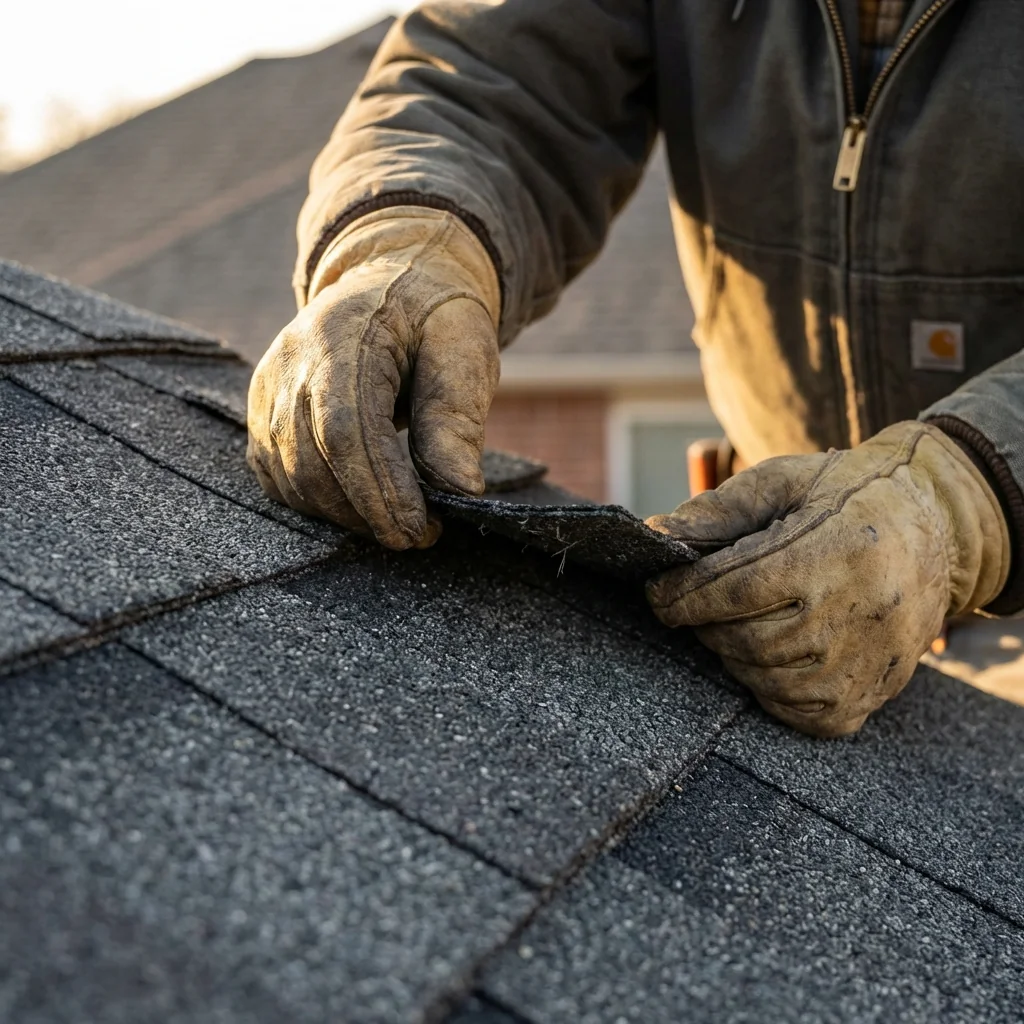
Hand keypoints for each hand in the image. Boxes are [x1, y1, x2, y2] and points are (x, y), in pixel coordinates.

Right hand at [247, 207, 500, 548]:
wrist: (392, 283)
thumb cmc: (434, 318)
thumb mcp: (463, 350)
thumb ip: (457, 417)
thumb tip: (461, 492)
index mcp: (340, 337)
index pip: (345, 429)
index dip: (377, 489)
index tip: (417, 530)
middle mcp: (289, 364)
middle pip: (312, 462)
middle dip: (366, 512)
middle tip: (420, 535)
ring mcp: (268, 390)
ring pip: (292, 479)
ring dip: (346, 515)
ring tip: (399, 520)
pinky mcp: (264, 415)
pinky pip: (278, 477)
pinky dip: (319, 504)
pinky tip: (361, 506)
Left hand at [646, 422, 1009, 736]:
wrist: (935, 525)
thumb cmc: (844, 495)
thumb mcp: (783, 481)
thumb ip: (717, 509)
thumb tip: (657, 534)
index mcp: (833, 549)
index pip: (735, 588)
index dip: (682, 596)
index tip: (656, 593)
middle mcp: (856, 609)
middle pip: (744, 637)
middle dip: (706, 622)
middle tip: (703, 602)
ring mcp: (869, 658)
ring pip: (765, 677)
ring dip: (734, 652)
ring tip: (742, 620)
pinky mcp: (874, 692)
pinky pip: (799, 711)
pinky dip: (769, 688)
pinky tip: (772, 653)